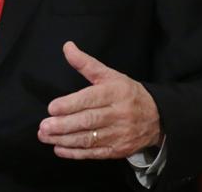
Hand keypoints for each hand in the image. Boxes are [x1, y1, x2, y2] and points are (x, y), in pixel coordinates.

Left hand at [37, 41, 161, 159]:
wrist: (158, 118)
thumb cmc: (127, 93)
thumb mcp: (110, 75)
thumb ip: (86, 63)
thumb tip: (67, 47)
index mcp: (116, 93)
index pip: (91, 99)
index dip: (70, 104)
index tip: (52, 108)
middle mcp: (118, 114)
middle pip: (88, 121)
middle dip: (64, 125)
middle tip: (43, 126)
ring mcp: (119, 134)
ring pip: (89, 139)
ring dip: (65, 140)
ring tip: (45, 137)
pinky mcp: (118, 150)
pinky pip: (94, 153)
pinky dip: (75, 153)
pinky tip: (59, 149)